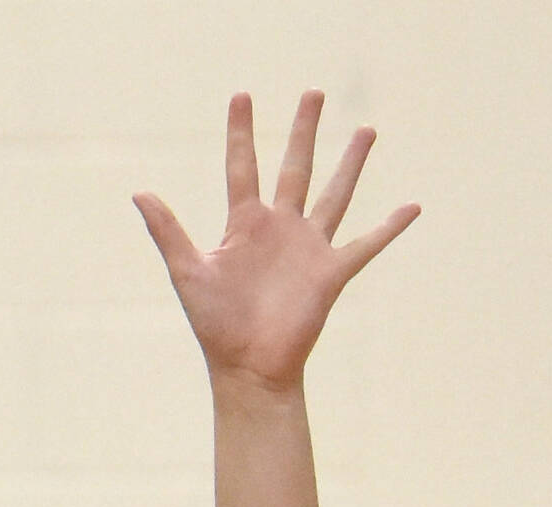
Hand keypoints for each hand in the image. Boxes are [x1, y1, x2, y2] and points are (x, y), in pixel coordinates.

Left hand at [135, 90, 418, 397]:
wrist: (249, 369)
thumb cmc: (216, 326)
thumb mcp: (188, 272)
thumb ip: (167, 231)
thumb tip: (139, 191)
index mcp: (245, 224)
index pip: (243, 165)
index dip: (241, 131)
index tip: (243, 95)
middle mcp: (280, 229)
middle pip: (296, 166)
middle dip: (304, 130)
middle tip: (314, 92)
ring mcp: (308, 249)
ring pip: (334, 195)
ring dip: (351, 163)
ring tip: (366, 130)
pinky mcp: (331, 273)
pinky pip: (366, 245)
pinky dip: (390, 227)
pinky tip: (412, 207)